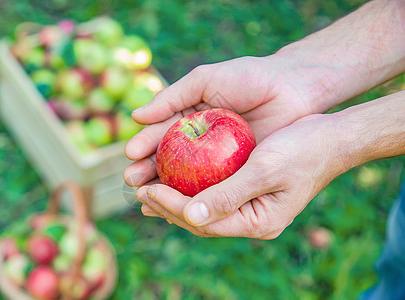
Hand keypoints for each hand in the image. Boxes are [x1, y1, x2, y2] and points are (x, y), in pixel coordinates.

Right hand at [124, 56, 321, 187]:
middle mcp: (199, 142)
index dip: (144, 146)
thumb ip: (171, 97)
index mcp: (189, 118)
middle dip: (148, 172)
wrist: (293, 88)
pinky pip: (213, 189)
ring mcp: (217, 160)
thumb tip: (134, 116)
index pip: (160, 135)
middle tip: (133, 181)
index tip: (130, 156)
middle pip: (169, 160)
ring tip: (147, 198)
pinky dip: (196, 198)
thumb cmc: (250, 77)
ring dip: (166, 189)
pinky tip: (181, 207)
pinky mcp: (237, 174)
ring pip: (187, 179)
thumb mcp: (207, 79)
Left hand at [136, 114, 342, 237]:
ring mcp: (251, 207)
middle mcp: (252, 220)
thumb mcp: (265, 170)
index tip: (146, 189)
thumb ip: (228, 195)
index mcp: (257, 222)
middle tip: (138, 191)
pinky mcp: (250, 192)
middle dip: (167, 205)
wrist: (332, 138)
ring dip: (175, 198)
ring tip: (148, 190)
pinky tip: (176, 177)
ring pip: (204, 208)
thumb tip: (191, 216)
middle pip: (200, 219)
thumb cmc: (303, 150)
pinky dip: (192, 187)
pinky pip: (213, 193)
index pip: (203, 221)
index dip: (171, 205)